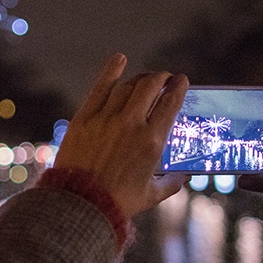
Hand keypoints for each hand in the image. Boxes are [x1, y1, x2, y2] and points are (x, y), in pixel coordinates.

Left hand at [53, 54, 189, 218]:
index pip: (171, 102)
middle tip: (164, 78)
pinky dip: (112, 70)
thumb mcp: (151, 195)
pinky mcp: (85, 118)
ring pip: (128, 85)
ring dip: (141, 78)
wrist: (80, 203)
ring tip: (145, 78)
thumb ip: (171, 183)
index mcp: (152, 141)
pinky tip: (120, 59)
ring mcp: (106, 118)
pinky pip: (100, 87)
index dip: (178, 87)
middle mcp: (132, 124)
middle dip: (161, 77)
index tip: (181, 81)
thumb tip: (183, 177)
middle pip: (151, 86)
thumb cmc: (118, 202)